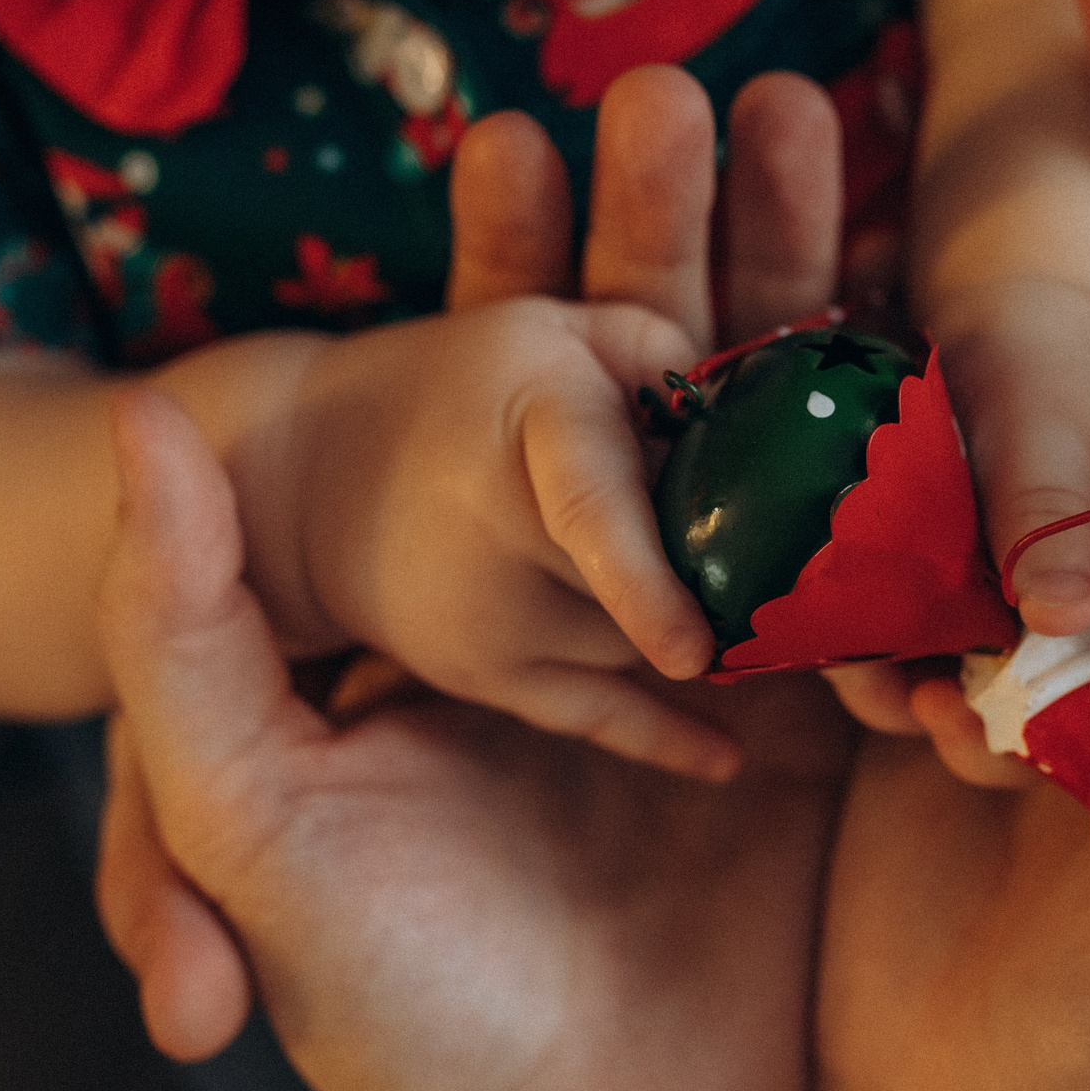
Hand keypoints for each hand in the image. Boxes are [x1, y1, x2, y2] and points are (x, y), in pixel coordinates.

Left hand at [94, 66, 856, 1090]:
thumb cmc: (394, 1019)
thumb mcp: (250, 819)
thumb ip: (177, 635)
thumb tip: (132, 424)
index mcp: (471, 614)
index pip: (499, 397)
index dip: (516, 256)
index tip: (525, 129)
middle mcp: (606, 624)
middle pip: (658, 389)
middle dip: (688, 236)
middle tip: (714, 88)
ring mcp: (742, 673)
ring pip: (787, 453)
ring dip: (814, 306)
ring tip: (841, 147)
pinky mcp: (847, 744)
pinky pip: (891, 590)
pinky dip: (924, 476)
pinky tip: (952, 350)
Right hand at [281, 289, 725, 778]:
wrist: (314, 472)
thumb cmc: (471, 387)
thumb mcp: (558, 331)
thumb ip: (660, 357)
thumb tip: (760, 425)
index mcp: (529, 420)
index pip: (586, 506)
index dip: (642, 579)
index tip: (692, 652)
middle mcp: (498, 532)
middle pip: (648, 579)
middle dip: (715, 568)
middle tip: (775, 548)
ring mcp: (489, 619)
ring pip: (636, 641)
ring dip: (678, 612)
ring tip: (682, 562)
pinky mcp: (486, 675)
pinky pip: (594, 716)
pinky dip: (664, 737)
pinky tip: (724, 758)